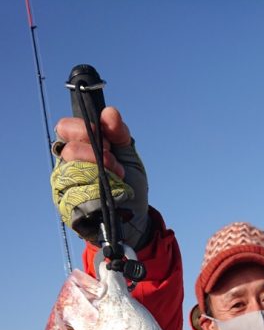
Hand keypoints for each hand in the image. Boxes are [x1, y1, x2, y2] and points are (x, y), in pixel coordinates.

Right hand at [51, 107, 149, 248]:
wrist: (135, 218)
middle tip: (115, 165)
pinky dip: (95, 194)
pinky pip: (75, 195)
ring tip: (116, 182)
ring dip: (99, 176)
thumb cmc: (128, 185)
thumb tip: (109, 112)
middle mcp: (66, 165)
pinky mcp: (66, 207)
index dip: (84, 130)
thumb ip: (119, 132)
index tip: (106, 141)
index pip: (65, 128)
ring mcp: (63, 187)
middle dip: (97, 156)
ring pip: (72, 173)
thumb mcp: (128, 154)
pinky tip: (107, 197)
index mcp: (77, 147)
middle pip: (70, 151)